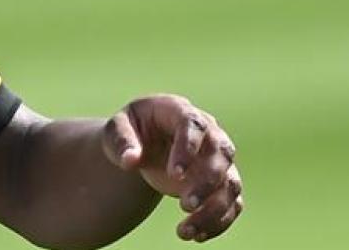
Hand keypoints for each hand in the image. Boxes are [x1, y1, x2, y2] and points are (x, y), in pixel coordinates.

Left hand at [103, 94, 242, 242]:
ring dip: (214, 210)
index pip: (193, 125)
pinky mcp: (221, 182)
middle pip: (221, 154)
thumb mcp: (117, 130)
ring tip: (185, 232)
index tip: (174, 174)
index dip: (188, 149)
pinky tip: (197, 235)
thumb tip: (129, 161)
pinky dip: (219, 221)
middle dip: (206, 183)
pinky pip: (231, 203)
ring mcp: (218, 158)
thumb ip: (122, 142)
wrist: (144, 143)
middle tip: (184, 205)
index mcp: (181, 111)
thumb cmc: (131, 130)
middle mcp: (209, 133)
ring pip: (230, 183)